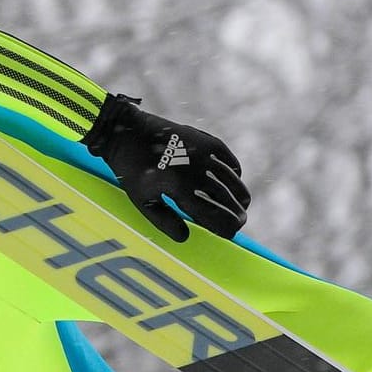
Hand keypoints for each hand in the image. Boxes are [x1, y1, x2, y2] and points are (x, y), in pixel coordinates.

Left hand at [81, 93, 249, 241]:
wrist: (127, 133)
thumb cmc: (132, 172)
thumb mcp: (142, 200)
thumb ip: (164, 221)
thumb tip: (185, 238)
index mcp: (179, 187)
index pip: (211, 214)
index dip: (224, 227)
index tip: (230, 235)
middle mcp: (196, 169)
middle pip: (226, 198)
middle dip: (236, 214)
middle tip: (241, 223)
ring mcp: (204, 153)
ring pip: (232, 180)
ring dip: (239, 195)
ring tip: (243, 206)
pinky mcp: (207, 140)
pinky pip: (229, 161)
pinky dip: (234, 174)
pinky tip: (233, 182)